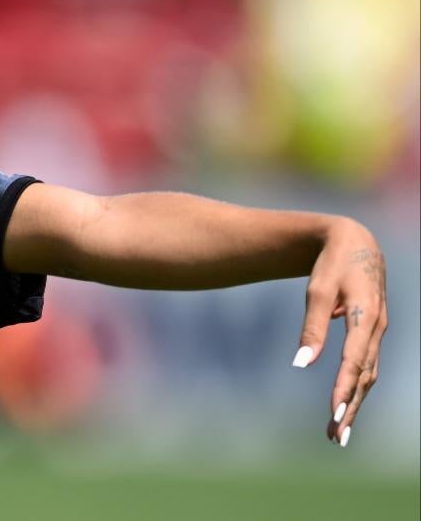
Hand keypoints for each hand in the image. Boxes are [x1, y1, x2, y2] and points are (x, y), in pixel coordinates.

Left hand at [294, 217, 386, 447]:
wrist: (355, 242)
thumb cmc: (333, 263)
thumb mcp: (319, 290)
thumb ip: (313, 326)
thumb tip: (301, 363)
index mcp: (368, 317)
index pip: (356, 361)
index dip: (345, 388)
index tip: (335, 414)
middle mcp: (378, 329)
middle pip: (366, 376)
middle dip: (351, 408)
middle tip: (336, 437)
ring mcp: (378, 332)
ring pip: (368, 374)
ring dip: (355, 403)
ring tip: (337, 431)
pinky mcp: (372, 333)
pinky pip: (366, 365)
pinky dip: (356, 387)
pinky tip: (345, 404)